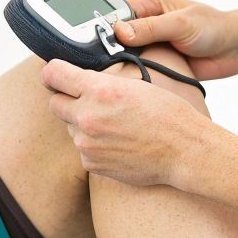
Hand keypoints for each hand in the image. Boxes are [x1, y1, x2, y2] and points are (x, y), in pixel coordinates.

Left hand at [41, 58, 212, 188]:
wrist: (184, 150)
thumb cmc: (167, 115)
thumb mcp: (135, 85)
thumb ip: (101, 84)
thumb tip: (80, 82)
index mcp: (100, 90)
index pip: (53, 74)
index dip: (53, 73)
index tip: (56, 76)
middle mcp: (88, 116)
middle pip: (54, 103)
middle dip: (67, 100)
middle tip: (88, 102)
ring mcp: (87, 143)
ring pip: (70, 127)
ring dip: (83, 125)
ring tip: (114, 126)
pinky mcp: (91, 163)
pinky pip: (82, 149)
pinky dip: (94, 146)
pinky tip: (117, 143)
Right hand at [110, 0, 237, 79]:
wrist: (235, 50)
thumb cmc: (213, 27)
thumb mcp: (180, 24)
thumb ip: (150, 28)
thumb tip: (119, 31)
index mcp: (147, 5)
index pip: (115, 15)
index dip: (106, 29)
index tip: (101, 44)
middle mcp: (145, 24)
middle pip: (115, 38)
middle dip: (112, 49)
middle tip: (109, 62)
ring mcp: (150, 45)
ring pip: (124, 56)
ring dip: (124, 65)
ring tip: (122, 73)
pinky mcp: (157, 63)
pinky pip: (139, 71)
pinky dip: (137, 76)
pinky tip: (135, 82)